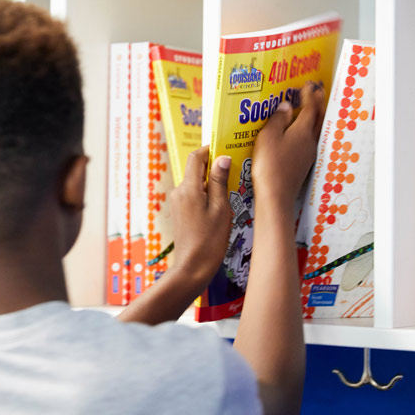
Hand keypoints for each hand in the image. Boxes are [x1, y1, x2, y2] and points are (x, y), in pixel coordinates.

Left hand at [168, 146, 232, 287]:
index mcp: (188, 188)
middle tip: (235, 167)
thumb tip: (221, 157)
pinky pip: (194, 194)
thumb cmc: (210, 240)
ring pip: (196, 182)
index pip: (196, 157)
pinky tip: (222, 203)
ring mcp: (178, 202)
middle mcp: (179, 192)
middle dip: (214, 166)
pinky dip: (207, 193)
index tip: (227, 147)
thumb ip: (219, 181)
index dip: (210, 149)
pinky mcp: (181, 212)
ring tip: (232, 187)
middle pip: (196, 169)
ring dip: (212, 181)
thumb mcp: (221, 208)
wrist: (193, 267)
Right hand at [252, 84, 324, 213]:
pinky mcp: (303, 164)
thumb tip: (286, 106)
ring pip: (316, 130)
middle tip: (317, 92)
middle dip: (318, 103)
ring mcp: (308, 154)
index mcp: (302, 131)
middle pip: (319, 118)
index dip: (310, 94)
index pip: (310, 108)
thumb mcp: (268, 137)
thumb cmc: (270, 165)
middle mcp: (309, 141)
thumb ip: (277, 119)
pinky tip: (300, 133)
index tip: (309, 84)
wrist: (276, 195)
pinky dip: (308, 130)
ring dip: (315, 117)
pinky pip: (310, 141)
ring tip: (311, 108)